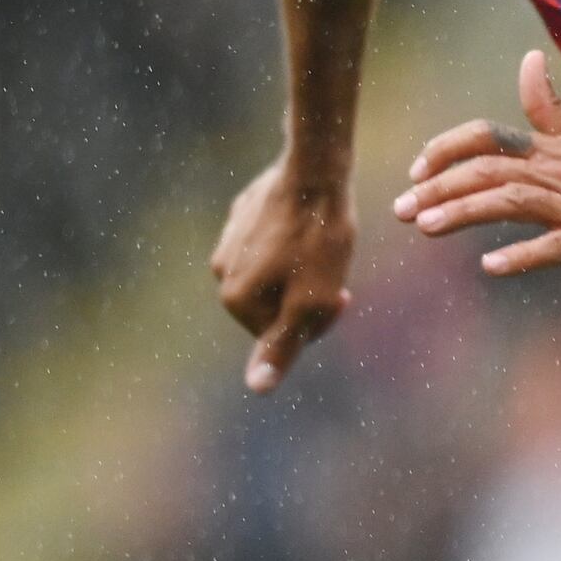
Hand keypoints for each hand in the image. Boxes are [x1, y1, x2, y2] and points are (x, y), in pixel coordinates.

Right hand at [213, 156, 355, 390]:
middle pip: (276, 306)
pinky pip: (272, 244)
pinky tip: (309, 224)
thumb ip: (283, 346)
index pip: (283, 336)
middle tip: (335, 270)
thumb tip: (256, 389)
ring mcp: (228, 242)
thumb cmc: (320, 239)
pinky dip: (294, 242)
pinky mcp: (242, 216)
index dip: (320, 320)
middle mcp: (221, 273)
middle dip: (309, 296)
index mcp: (235, 300)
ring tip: (324, 245)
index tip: (340, 293)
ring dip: (303, 270)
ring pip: (276, 275)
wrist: (315, 171)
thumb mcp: (311, 302)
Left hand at [393, 48, 560, 287]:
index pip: (490, 135)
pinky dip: (521, 256)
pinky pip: (554, 248)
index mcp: (555, 148)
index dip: (448, 147)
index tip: (418, 168)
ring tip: (426, 227)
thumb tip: (528, 59)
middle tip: (402, 208)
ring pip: (511, 202)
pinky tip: (490, 265)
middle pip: (488, 170)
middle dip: (438, 187)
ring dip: (464, 212)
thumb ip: (549, 106)